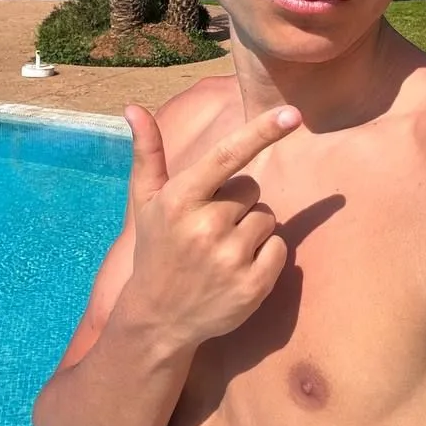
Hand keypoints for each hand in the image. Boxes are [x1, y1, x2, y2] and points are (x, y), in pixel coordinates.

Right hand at [119, 103, 299, 350]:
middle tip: (209, 228)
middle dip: (238, 202)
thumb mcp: (145, 201)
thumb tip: (133, 106)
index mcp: (180, 199)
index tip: (292, 114)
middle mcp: (206, 226)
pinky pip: (279, 248)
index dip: (262, 131)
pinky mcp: (252, 286)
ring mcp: (230, 258)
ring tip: (220, 250)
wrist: (157, 319)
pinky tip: (237, 269)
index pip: (228, 155)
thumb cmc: (156, 249)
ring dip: (251, 229)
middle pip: (252, 189)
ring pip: (267, 218)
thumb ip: (148, 152)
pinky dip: (266, 255)